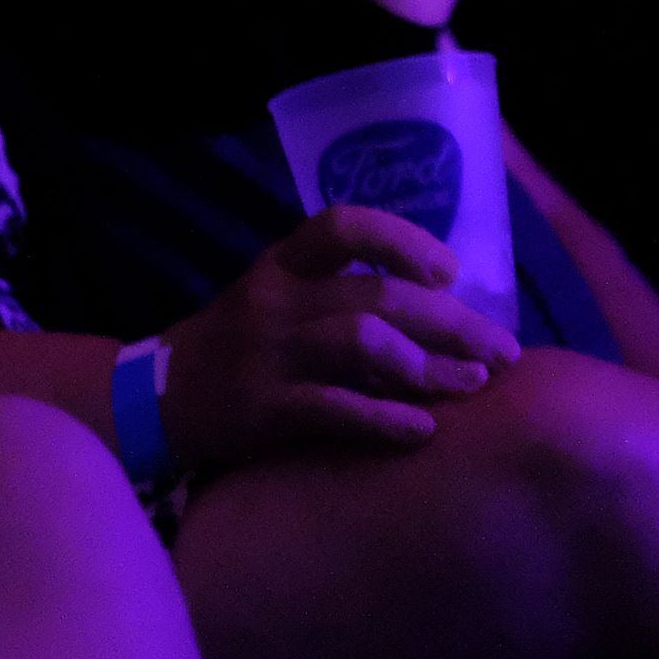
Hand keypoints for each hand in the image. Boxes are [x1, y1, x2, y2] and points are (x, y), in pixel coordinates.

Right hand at [159, 207, 519, 472]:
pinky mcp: (263, 411)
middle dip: (452, 322)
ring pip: (362, 345)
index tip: (450, 272)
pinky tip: (423, 430)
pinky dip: (387, 419)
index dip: (404, 241)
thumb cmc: (237, 346)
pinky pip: (336, 410)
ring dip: (428, 366)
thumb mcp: (274, 298)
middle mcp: (274, 301)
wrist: (156, 400)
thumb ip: (338, 292)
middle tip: (502, 350)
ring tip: (469, 384)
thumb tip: (437, 304)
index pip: (344, 227)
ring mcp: (268, 356)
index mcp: (280, 264)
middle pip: (376, 296)